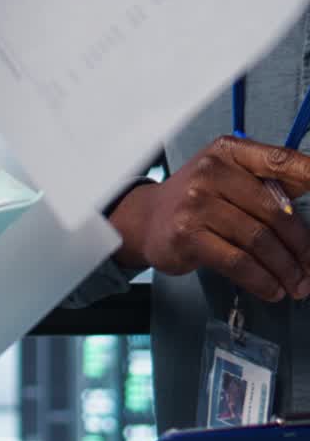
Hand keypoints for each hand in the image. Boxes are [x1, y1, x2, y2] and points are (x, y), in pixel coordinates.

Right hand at [112, 136, 309, 302]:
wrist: (146, 219)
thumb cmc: (197, 200)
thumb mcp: (230, 177)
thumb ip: (269, 184)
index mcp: (230, 151)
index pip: (280, 160)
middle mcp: (212, 171)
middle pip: (274, 211)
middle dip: (301, 246)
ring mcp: (197, 202)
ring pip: (259, 240)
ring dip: (285, 269)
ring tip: (296, 284)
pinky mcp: (188, 235)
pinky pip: (238, 262)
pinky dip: (262, 280)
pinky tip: (271, 289)